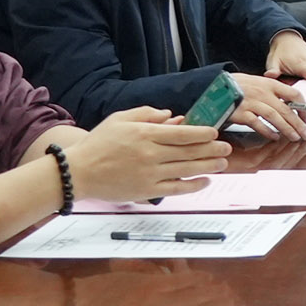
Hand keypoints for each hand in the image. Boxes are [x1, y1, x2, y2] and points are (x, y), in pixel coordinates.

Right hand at [64, 107, 226, 199]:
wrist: (78, 172)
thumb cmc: (98, 143)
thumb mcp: (120, 119)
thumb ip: (147, 114)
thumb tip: (171, 116)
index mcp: (145, 134)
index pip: (182, 133)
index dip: (202, 133)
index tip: (215, 132)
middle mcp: (151, 154)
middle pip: (189, 151)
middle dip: (212, 149)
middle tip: (227, 147)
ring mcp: (150, 174)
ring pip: (187, 169)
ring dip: (208, 165)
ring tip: (223, 163)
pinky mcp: (147, 191)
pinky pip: (177, 189)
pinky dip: (193, 185)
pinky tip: (205, 181)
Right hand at [220, 70, 305, 138]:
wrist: (213, 85)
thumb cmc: (237, 86)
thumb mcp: (257, 82)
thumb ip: (272, 92)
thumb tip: (290, 105)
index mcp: (270, 83)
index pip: (294, 94)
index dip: (303, 107)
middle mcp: (263, 92)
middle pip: (287, 109)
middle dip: (299, 124)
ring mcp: (251, 102)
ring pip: (275, 116)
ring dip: (287, 128)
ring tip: (295, 137)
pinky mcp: (240, 112)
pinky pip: (257, 123)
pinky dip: (267, 131)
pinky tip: (274, 137)